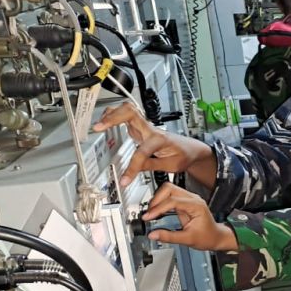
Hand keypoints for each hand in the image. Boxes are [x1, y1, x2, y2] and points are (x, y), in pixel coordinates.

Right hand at [93, 103, 214, 187]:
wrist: (191, 149)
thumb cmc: (183, 155)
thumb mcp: (171, 166)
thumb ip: (151, 166)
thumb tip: (134, 170)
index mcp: (160, 139)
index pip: (142, 152)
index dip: (132, 167)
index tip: (125, 179)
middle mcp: (151, 130)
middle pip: (131, 112)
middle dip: (113, 117)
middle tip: (98, 127)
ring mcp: (145, 127)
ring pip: (127, 110)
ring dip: (112, 114)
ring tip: (99, 124)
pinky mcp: (141, 129)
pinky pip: (126, 117)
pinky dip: (114, 117)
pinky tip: (105, 123)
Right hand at [142, 183, 238, 250]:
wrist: (216, 237)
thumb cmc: (207, 237)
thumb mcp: (188, 239)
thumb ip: (169, 236)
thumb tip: (153, 234)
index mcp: (196, 205)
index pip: (172, 200)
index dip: (158, 208)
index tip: (148, 216)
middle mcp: (193, 199)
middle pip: (169, 188)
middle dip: (156, 200)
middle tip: (149, 213)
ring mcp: (189, 198)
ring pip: (168, 189)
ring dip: (157, 199)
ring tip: (151, 213)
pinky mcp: (185, 201)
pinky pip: (170, 195)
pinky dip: (161, 202)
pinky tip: (157, 211)